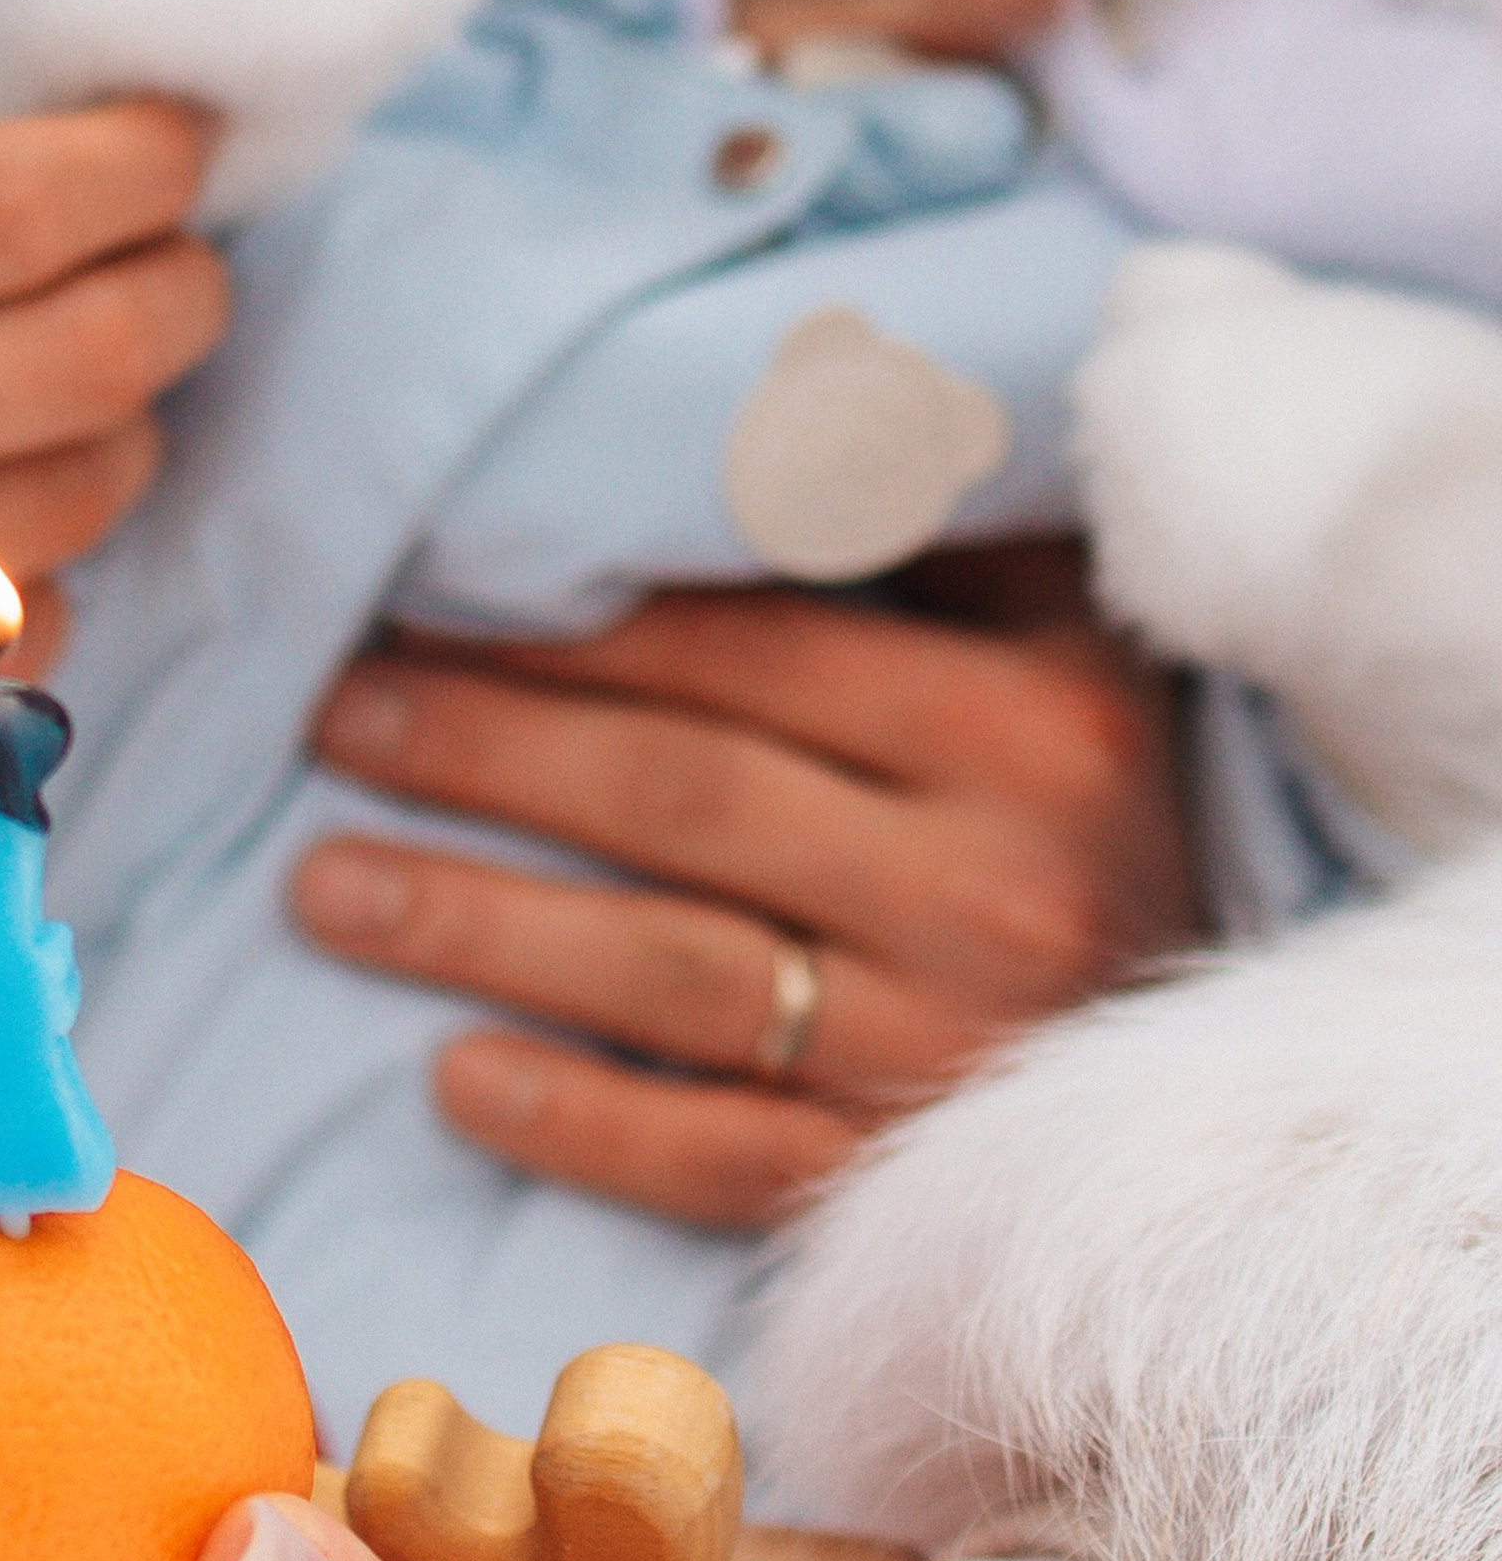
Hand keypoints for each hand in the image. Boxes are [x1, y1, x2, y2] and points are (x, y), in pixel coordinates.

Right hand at [0, 0, 224, 824]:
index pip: (20, 205)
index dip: (149, 160)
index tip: (174, 137)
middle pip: (93, 360)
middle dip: (177, 285)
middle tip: (163, 256)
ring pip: (75, 514)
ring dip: (110, 433)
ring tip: (48, 387)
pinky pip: (5, 672)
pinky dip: (30, 596)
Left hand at [293, 564, 1197, 1233]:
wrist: (1238, 1086)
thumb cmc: (1093, 815)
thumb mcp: (1062, 648)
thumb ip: (927, 530)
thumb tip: (772, 391)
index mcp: (1028, 723)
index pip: (748, 651)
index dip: (565, 625)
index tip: (411, 600)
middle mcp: (997, 880)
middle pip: (681, 796)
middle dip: (480, 749)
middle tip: (330, 718)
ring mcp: (953, 1040)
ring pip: (673, 971)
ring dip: (476, 924)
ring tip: (321, 886)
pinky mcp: (909, 1169)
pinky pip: (717, 1148)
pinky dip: (579, 1116)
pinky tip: (453, 1078)